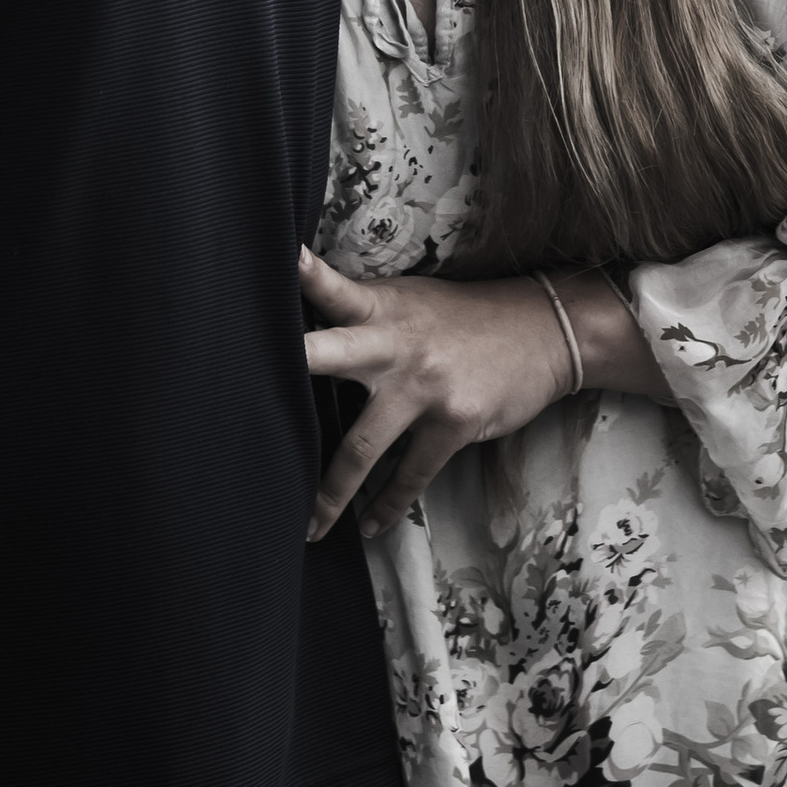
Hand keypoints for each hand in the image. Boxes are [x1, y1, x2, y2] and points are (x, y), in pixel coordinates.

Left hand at [299, 250, 578, 536]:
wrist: (544, 332)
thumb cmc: (465, 319)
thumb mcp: (413, 301)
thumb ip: (365, 314)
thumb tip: (312, 329)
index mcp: (384, 308)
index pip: (334, 290)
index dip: (305, 275)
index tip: (279, 261)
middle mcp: (396, 345)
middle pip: (330, 355)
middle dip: (292, 369)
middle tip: (242, 395)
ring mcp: (423, 387)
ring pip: (361, 448)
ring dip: (330, 493)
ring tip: (307, 525)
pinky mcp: (452, 423)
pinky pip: (409, 476)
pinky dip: (387, 505)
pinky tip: (370, 524)